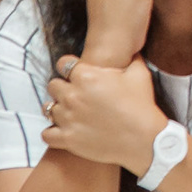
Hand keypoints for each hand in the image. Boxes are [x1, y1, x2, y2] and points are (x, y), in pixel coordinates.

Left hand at [43, 53, 165, 172]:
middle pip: (53, 85)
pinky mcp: (68, 139)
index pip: (63, 64)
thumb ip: (132, 60)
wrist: (145, 140)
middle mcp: (72, 95)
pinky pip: (46, 134)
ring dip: (57, 109)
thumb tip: (133, 51)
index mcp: (86, 76)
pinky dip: (52, 133)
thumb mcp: (140, 75)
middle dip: (62, 88)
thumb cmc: (142, 107)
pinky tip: (63, 131)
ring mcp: (68, 118)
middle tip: (75, 95)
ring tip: (69, 114)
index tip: (77, 75)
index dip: (70, 68)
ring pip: (47, 109)